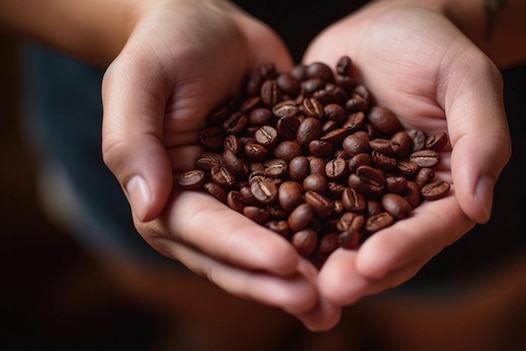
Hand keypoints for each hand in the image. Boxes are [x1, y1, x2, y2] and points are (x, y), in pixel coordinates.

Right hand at [101, 0, 339, 329]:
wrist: (211, 26)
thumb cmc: (166, 45)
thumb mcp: (139, 80)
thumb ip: (132, 140)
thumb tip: (147, 207)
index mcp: (167, 192)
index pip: (204, 231)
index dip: (243, 250)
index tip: (285, 265)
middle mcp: (208, 205)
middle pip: (240, 254)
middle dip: (278, 282)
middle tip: (320, 305)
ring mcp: (246, 196)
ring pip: (276, 243)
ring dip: (307, 275)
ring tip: (340, 302)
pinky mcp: (281, 178)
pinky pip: (304, 209)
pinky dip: (329, 231)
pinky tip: (360, 251)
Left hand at [302, 0, 510, 304]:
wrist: (386, 26)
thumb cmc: (434, 48)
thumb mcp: (468, 79)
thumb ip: (482, 137)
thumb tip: (481, 207)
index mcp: (441, 188)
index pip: (429, 228)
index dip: (403, 249)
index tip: (373, 265)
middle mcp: (396, 197)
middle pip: (379, 243)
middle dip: (354, 270)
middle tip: (325, 290)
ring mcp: (353, 187)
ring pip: (336, 231)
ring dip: (314, 257)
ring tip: (287, 272)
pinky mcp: (316, 169)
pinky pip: (298, 196)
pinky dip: (280, 215)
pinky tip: (255, 228)